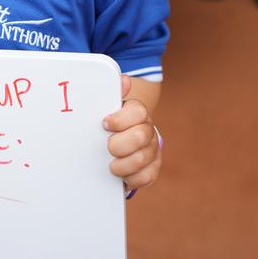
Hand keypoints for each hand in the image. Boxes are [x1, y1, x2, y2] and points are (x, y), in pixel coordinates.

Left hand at [102, 75, 161, 191]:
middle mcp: (148, 129)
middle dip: (119, 145)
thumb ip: (112, 93)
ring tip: (111, 165)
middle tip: (107, 147)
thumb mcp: (107, 106)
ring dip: (122, 165)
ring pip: (142, 158)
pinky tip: (122, 175)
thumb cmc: (110, 122)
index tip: (105, 124)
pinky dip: (132, 178)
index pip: (138, 111)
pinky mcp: (153, 167)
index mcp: (137, 112)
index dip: (120, 119)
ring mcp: (152, 149)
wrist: (119, 140)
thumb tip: (123, 80)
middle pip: (140, 136)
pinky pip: (147, 176)